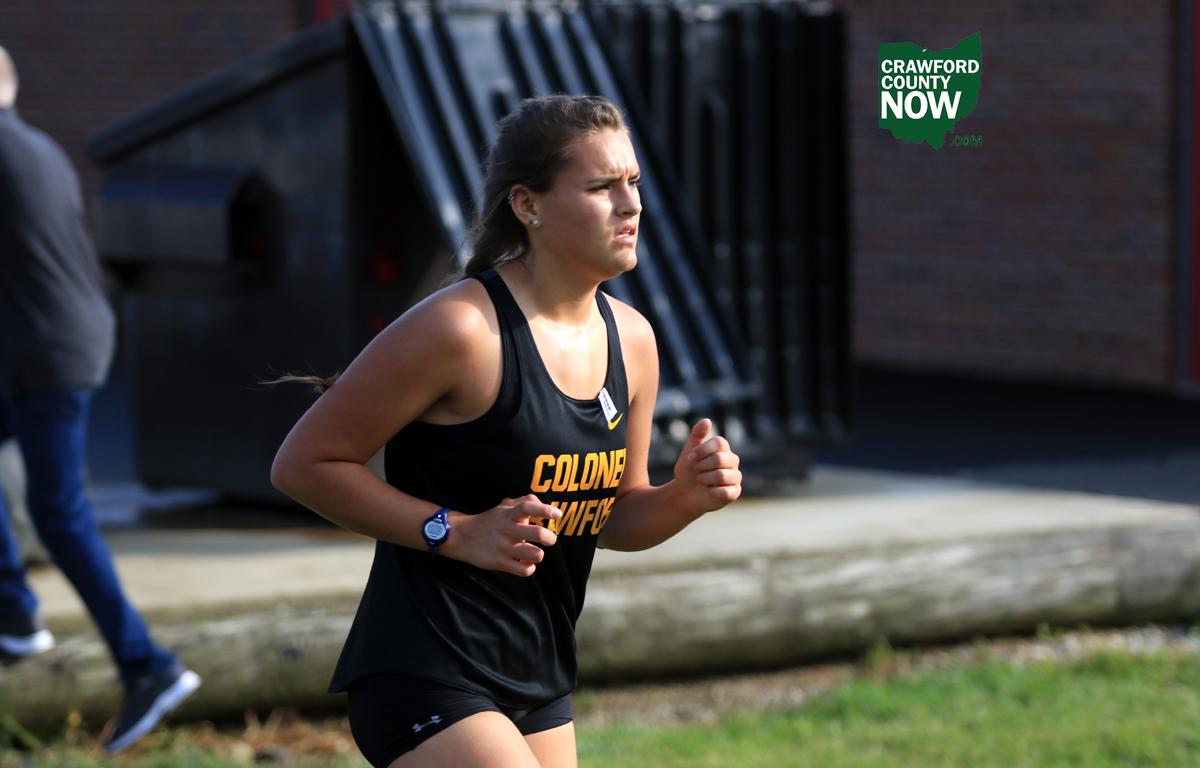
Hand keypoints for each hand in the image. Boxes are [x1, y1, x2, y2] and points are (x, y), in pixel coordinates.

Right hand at [442, 494, 560, 576]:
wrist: (462, 536)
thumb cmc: (489, 521)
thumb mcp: (504, 506)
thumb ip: (524, 502)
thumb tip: (544, 504)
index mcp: (509, 514)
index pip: (528, 507)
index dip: (545, 510)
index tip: (558, 515)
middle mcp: (507, 529)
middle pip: (538, 533)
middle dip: (550, 538)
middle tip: (550, 539)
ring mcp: (503, 547)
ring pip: (535, 554)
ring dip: (539, 554)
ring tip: (535, 553)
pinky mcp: (499, 562)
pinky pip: (524, 570)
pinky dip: (529, 568)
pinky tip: (526, 563)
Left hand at [673, 418, 742, 514]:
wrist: (685, 493)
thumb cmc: (688, 470)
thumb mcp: (689, 451)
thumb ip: (697, 435)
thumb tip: (707, 420)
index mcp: (723, 448)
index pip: (719, 442)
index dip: (702, 450)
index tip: (690, 458)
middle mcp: (733, 460)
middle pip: (719, 459)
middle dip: (701, 466)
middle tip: (696, 471)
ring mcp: (736, 476)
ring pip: (721, 475)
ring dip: (704, 479)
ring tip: (701, 480)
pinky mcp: (735, 492)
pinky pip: (725, 491)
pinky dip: (711, 491)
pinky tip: (708, 491)